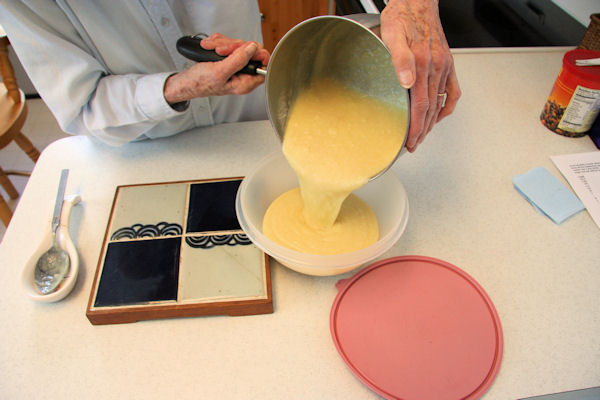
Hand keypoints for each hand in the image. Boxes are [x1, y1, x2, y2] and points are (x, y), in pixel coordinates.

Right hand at [164, 33, 269, 103]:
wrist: (186, 81)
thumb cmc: (200, 82)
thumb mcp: (220, 72)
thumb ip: (238, 61)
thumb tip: (253, 49)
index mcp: (245, 82)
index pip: (263, 65)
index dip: (257, 54)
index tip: (244, 49)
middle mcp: (243, 74)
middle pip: (250, 50)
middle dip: (232, 46)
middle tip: (220, 51)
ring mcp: (235, 65)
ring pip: (238, 44)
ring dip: (222, 43)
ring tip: (210, 49)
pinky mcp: (228, 58)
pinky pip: (228, 43)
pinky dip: (217, 42)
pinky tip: (209, 48)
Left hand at [380, 0, 460, 151]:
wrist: (418, 1)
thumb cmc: (402, 16)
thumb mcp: (392, 35)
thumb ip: (399, 59)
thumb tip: (406, 81)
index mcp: (422, 64)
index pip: (420, 106)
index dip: (415, 127)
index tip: (411, 141)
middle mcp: (436, 67)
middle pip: (430, 109)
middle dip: (422, 131)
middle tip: (414, 145)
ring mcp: (444, 66)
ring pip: (440, 103)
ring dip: (432, 123)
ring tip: (424, 135)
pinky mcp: (447, 63)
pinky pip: (452, 90)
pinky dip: (447, 106)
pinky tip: (441, 114)